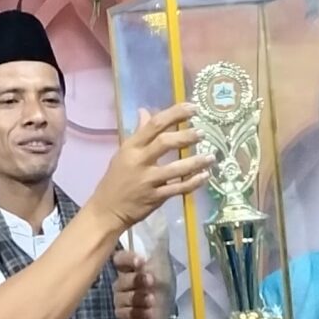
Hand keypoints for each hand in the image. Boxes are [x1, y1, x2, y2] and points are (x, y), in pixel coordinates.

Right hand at [84, 105, 211, 229]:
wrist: (107, 210)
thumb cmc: (116, 179)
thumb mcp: (124, 153)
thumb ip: (139, 133)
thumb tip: (145, 111)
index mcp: (132, 147)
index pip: (154, 125)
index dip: (175, 114)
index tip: (193, 108)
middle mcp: (139, 161)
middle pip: (165, 143)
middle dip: (186, 136)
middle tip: (202, 133)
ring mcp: (148, 181)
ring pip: (176, 169)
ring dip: (196, 162)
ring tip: (211, 157)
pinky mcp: (155, 198)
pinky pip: (178, 189)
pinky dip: (193, 183)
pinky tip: (205, 176)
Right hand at [112, 248, 173, 318]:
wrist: (170, 308)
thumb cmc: (165, 282)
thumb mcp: (163, 263)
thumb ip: (157, 246)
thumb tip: (158, 221)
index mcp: (130, 267)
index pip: (119, 259)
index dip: (128, 260)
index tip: (141, 262)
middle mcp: (122, 282)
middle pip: (120, 281)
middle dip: (136, 281)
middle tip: (151, 281)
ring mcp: (121, 299)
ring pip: (120, 298)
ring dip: (136, 299)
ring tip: (152, 300)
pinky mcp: (124, 315)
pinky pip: (122, 314)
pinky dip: (135, 313)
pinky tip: (148, 313)